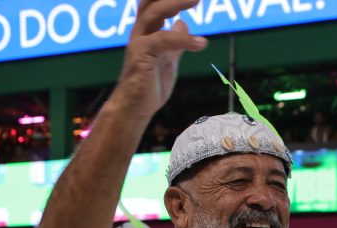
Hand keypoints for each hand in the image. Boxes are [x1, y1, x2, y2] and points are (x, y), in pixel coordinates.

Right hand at [115, 0, 207, 118]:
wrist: (135, 108)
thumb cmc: (148, 85)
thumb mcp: (168, 59)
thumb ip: (176, 42)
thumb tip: (183, 22)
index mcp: (147, 31)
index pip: (154, 3)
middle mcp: (140, 32)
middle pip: (150, 2)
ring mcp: (139, 42)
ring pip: (154, 12)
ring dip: (175, 3)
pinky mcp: (141, 55)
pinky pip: (163, 40)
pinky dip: (183, 39)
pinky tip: (201, 43)